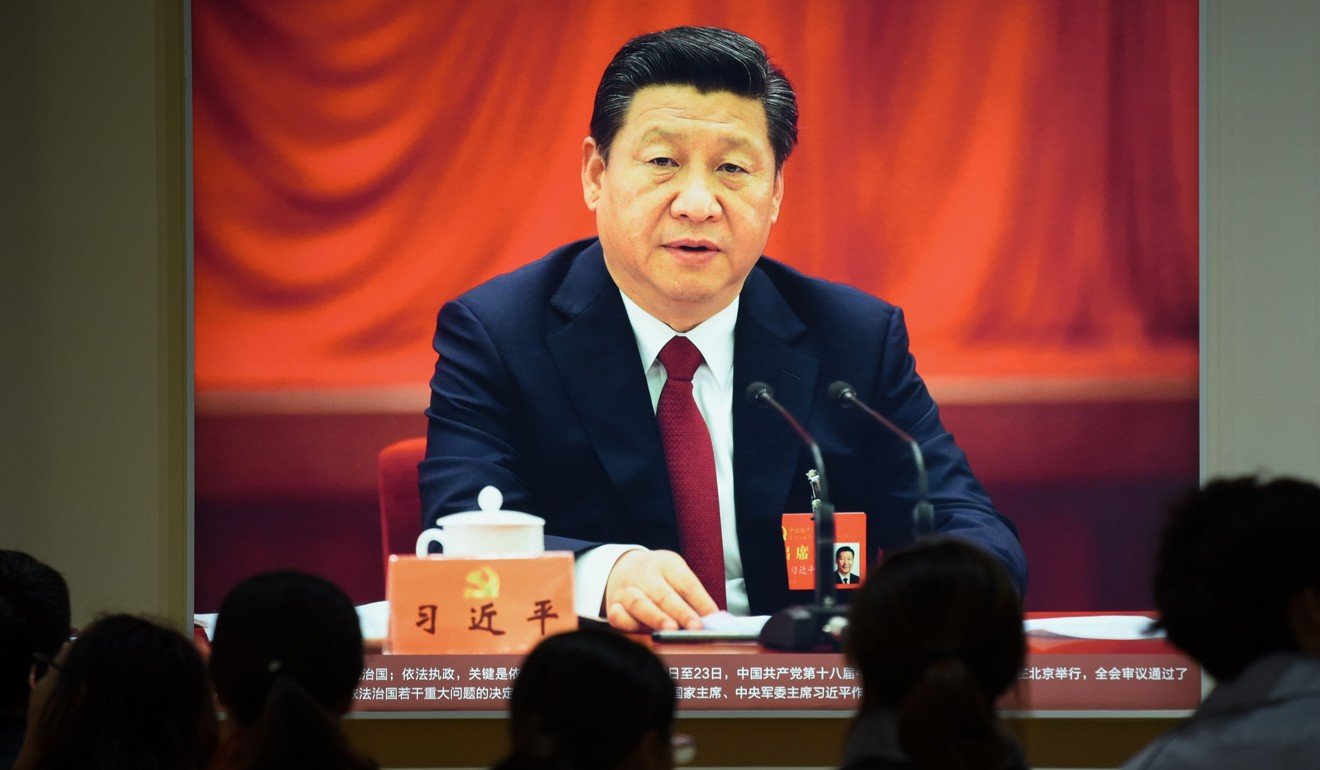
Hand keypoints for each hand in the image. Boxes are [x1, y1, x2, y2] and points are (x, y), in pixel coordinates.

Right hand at [603, 550, 718, 631]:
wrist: (623, 568)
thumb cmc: (659, 578)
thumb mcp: (676, 575)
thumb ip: (692, 597)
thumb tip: (711, 621)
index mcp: (666, 564)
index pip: (686, 582)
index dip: (700, 600)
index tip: (712, 617)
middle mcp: (644, 574)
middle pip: (663, 594)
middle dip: (681, 612)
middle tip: (695, 627)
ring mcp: (626, 589)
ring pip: (639, 604)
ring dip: (656, 618)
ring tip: (671, 630)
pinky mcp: (612, 605)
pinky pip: (618, 617)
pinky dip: (629, 626)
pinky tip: (643, 635)